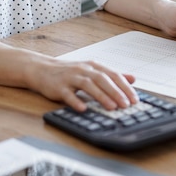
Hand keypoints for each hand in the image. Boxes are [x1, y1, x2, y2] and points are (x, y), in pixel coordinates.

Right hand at [0, 37, 139, 111]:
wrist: (40, 69)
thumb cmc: (69, 72)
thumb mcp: (92, 71)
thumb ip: (112, 75)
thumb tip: (133, 78)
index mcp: (93, 66)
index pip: (113, 75)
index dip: (125, 87)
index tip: (135, 99)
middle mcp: (83, 70)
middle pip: (103, 80)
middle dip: (116, 92)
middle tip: (127, 105)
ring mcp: (70, 77)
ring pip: (88, 85)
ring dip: (101, 97)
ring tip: (111, 108)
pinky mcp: (58, 86)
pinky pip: (68, 94)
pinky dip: (76, 101)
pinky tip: (83, 109)